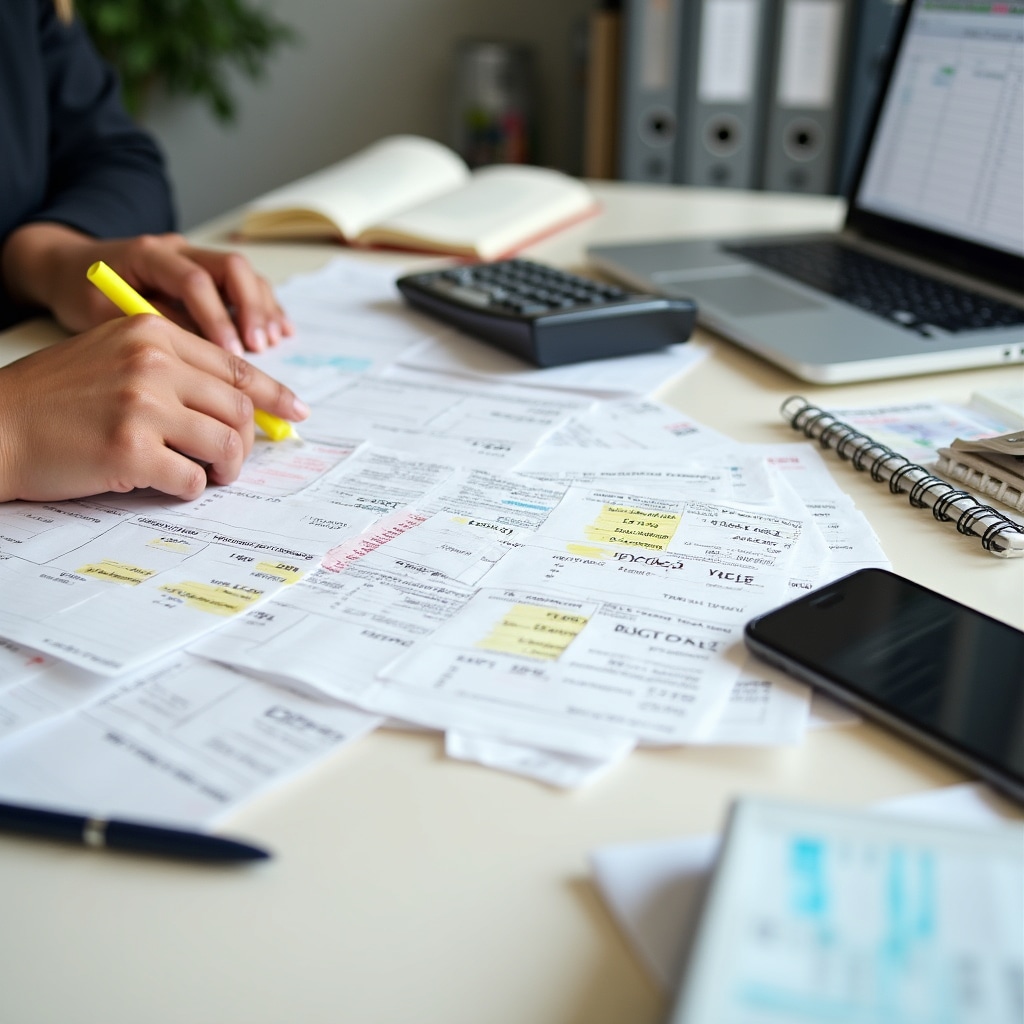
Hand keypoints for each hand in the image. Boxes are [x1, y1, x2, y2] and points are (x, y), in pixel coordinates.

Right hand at [0, 315, 307, 501]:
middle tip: (229, 460)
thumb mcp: (115, 357)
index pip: (236, 367)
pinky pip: (193, 480)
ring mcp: (142, 406)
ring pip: (226, 445)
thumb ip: (176, 370)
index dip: (275, 394)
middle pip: (240, 408)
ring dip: (223, 468)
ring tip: (204, 474)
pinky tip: (163, 482)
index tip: (297, 412)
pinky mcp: (131, 451)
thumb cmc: (57, 398)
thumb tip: (243, 405)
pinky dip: (189, 488)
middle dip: (245, 442)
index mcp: (153, 334)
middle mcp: (153, 363)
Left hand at [1, 224, 293, 354]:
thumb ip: (151, 332)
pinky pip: (246, 284)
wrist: (70, 268)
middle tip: (260, 347)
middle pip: (232, 267)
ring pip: (245, 274)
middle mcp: (178, 249)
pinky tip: (279, 333)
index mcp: (148, 254)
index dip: (217, 320)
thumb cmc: (82, 294)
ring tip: (270, 344)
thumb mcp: (103, 316)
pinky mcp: (207, 271)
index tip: (231, 354)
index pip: (194, 281)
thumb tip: (197, 364)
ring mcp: (196, 256)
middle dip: (251, 310)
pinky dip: (264, 308)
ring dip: (262, 310)